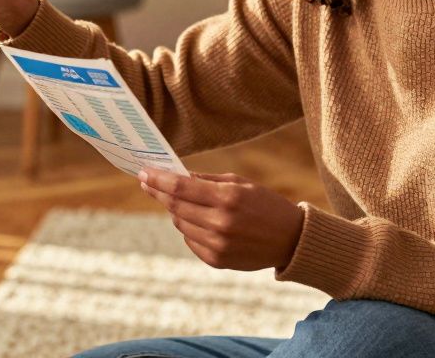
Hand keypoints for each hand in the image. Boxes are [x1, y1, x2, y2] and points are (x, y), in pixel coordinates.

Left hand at [138, 168, 303, 271]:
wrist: (291, 240)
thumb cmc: (265, 204)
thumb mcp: (241, 183)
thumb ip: (207, 181)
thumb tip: (177, 176)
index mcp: (228, 198)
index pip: (180, 188)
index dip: (158, 180)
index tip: (143, 173)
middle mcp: (221, 223)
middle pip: (175, 207)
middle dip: (159, 193)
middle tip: (149, 183)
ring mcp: (218, 245)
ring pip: (180, 224)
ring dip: (176, 211)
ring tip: (181, 202)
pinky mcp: (217, 260)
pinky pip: (190, 241)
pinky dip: (189, 229)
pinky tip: (200, 222)